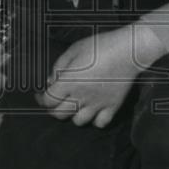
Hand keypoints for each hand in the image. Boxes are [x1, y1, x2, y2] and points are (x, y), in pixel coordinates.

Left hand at [36, 26, 162, 127]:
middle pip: (59, 115)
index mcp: (68, 82)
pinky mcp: (112, 106)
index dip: (41, 99)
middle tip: (56, 101)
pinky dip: (95, 120)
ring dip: (74, 114)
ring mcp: (97, 104)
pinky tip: (94, 110)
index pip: (48, 101)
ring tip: (76, 105)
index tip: (41, 94)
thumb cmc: (100, 46)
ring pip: (78, 122)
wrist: (128, 50)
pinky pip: (100, 123)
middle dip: (53, 109)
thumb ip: (58, 66)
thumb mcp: (73, 50)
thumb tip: (50, 81)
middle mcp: (80, 97)